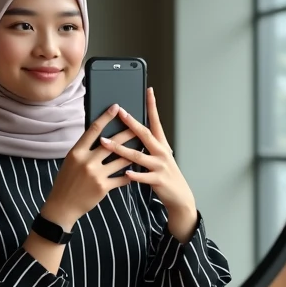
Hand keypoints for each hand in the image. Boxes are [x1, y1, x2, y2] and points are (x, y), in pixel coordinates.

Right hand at [42, 104, 136, 230]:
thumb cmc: (66, 181)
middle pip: (112, 142)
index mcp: (77, 152)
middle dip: (127, 133)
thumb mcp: (71, 161)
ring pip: (121, 160)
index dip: (106, 117)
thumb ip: (84, 150)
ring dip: (133, 154)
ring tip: (143, 148)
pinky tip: (136, 171)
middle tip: (139, 125)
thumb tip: (99, 137)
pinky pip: (121, 178)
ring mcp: (96, 174)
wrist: (62, 206)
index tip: (116, 108)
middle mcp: (87, 161)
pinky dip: (129, 174)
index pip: (94, 129)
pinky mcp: (103, 187)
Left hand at [99, 88, 197, 240]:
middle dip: (132, 123)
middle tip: (120, 112)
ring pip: (138, 155)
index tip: (148, 90)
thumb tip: (133, 131)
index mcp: (161, 144)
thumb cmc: (165, 174)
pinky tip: (124, 173)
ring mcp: (160, 166)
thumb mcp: (159, 156)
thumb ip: (147, 145)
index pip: (156, 121)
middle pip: (146, 134)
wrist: (180, 196)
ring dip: (120, 148)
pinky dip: (134, 174)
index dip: (152, 105)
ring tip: (106, 142)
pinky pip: (143, 176)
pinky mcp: (158, 180)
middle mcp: (162, 152)